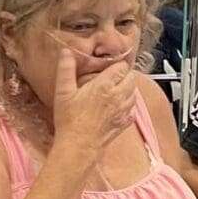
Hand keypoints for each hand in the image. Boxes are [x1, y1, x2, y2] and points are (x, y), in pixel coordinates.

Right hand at [50, 45, 138, 164]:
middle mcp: (118, 96)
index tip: (108, 67)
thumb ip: (66, 69)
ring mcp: (123, 110)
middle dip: (124, 75)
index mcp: (105, 85)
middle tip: (111, 78)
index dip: (116, 65)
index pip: (121, 67)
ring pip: (134, 93)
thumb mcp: (63, 92)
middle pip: (131, 78)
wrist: (78, 146)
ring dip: (127, 89)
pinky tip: (117, 107)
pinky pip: (132, 110)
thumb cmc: (69, 120)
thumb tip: (66, 52)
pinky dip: (128, 106)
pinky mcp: (124, 123)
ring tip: (114, 91)